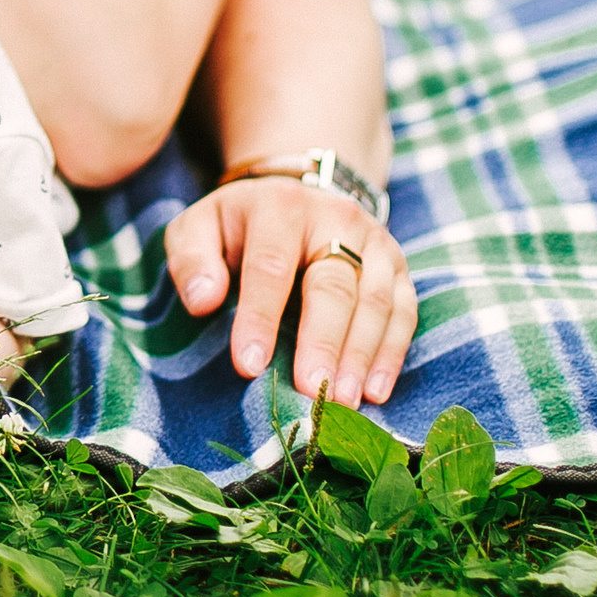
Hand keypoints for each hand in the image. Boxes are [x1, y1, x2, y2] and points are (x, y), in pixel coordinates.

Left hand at [163, 178, 416, 406]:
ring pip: (376, 301)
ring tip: (344, 402)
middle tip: (313, 390)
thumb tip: (203, 301)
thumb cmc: (240, 225)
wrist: (298, 194)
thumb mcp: (199, 226)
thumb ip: (192, 259)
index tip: (248, 366)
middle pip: (334, 286)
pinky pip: (404, 311)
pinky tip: (375, 390)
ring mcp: (374, 242)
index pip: (270, 267)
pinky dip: (392, 353)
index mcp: (280, 208)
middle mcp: (335, 220)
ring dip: (361, 355)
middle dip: (324, 342)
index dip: (260, 317)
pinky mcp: (397, 266)